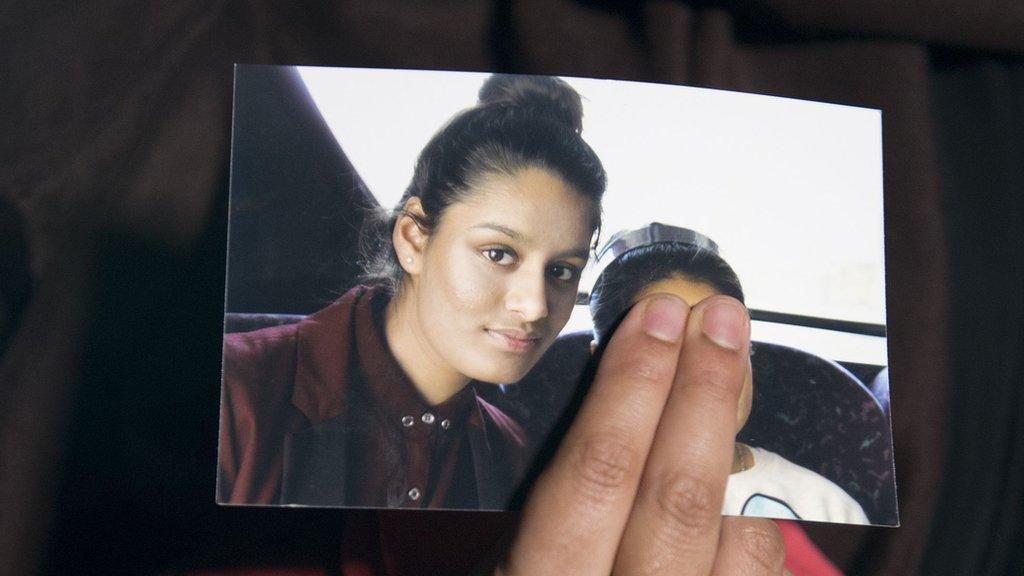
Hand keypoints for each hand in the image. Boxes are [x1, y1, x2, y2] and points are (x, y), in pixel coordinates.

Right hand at [497, 294, 787, 574]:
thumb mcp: (500, 554)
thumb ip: (551, 499)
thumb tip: (617, 386)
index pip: (595, 476)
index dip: (633, 387)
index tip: (656, 319)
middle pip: (678, 499)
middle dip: (704, 392)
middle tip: (720, 322)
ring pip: (738, 538)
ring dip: (737, 444)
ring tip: (732, 370)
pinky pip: (758, 567)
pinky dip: (751, 511)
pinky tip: (733, 469)